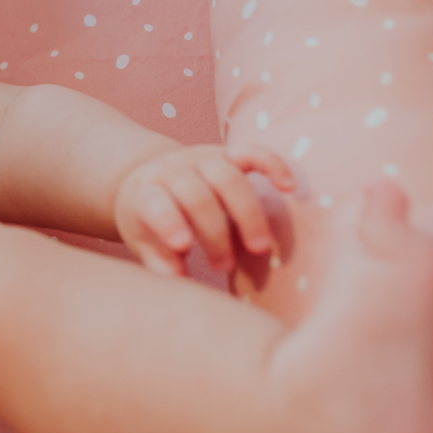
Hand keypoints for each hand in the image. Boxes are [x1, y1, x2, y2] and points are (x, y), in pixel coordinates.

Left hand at [114, 145, 294, 275]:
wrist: (150, 180)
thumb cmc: (148, 221)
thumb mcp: (143, 241)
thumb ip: (159, 261)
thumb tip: (179, 280)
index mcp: (147, 193)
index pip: (156, 203)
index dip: (170, 222)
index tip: (184, 247)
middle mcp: (174, 171)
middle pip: (198, 196)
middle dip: (215, 233)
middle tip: (224, 267)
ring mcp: (201, 159)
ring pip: (228, 176)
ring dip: (247, 213)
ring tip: (259, 248)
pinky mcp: (226, 154)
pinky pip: (251, 152)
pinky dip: (272, 165)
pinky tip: (289, 187)